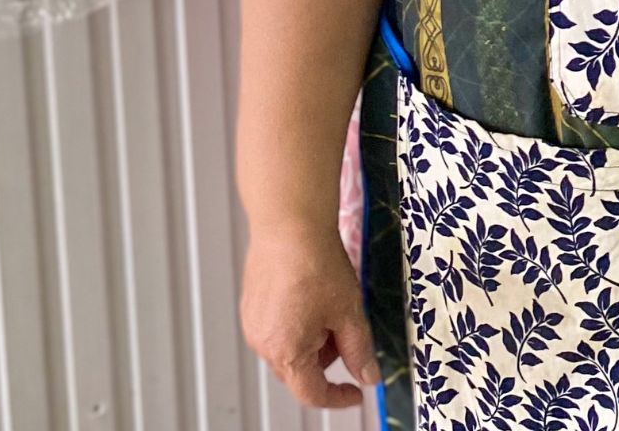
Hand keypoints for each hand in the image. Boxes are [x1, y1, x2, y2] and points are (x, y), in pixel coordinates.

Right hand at [240, 224, 379, 409]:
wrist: (290, 222)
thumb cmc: (315, 263)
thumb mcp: (348, 311)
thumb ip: (359, 350)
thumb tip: (368, 376)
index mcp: (286, 352)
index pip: (312, 393)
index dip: (338, 397)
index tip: (356, 391)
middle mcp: (263, 343)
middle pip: (299, 371)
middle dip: (326, 359)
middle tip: (345, 330)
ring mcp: (253, 324)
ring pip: (287, 349)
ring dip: (311, 341)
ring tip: (328, 305)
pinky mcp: (251, 305)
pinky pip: (276, 328)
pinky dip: (296, 324)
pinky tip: (310, 295)